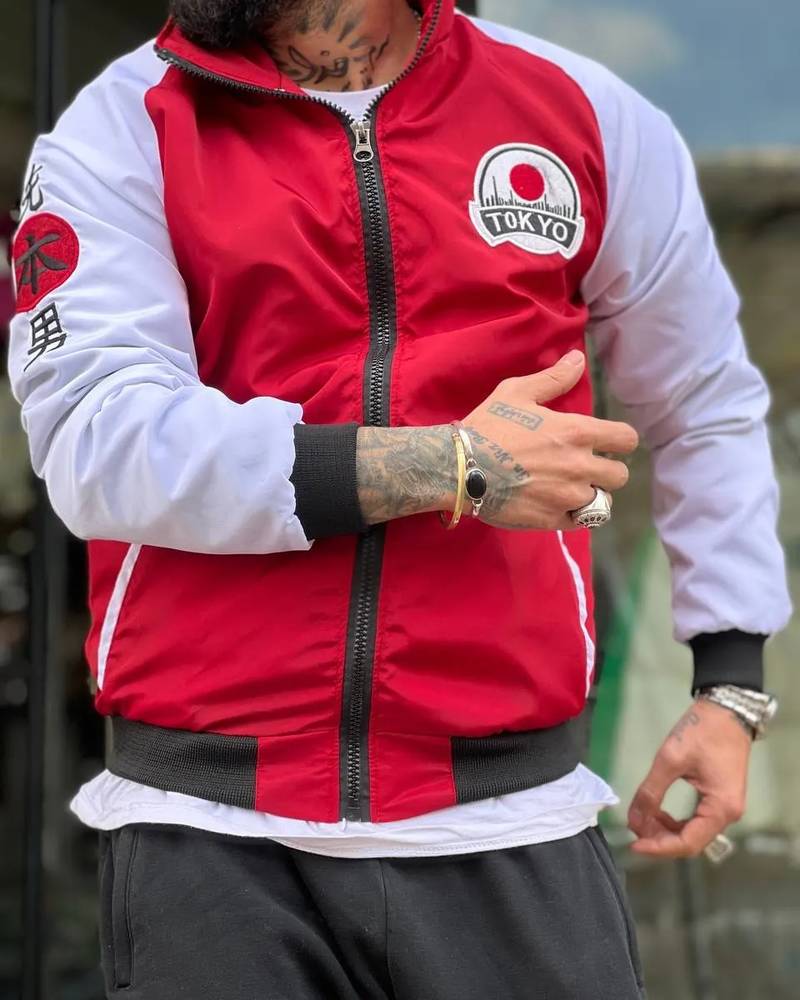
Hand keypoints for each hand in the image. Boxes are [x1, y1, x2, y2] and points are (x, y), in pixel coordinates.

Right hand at [462, 350, 638, 529]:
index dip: (619, 440)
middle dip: (606, 470)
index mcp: (577, 432)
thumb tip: (578, 357)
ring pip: (602, 502)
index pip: (626, 439)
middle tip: (585, 467)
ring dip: (591, 495)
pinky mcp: (552, 520)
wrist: (459, 468)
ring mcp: (567, 497)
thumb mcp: (517, 392)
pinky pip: (580, 521)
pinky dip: (574, 515)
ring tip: (571, 489)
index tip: (606, 442)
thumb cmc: (487, 426)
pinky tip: (558, 504)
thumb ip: (554, 378)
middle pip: (619, 476)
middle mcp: (579, 466)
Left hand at [627, 699, 752, 857]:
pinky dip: (675, 820)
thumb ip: (650, 792)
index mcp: (721, 808)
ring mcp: (725, 807)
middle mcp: (727, 814)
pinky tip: (656, 811)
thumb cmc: (701, 732)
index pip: (688, 843)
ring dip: (665, 830)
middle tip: (633, 829)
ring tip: (641, 818)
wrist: (725, 710)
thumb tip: (632, 819)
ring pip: (692, 832)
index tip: (633, 844)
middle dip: (660, 839)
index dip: (659, 848)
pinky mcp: (719, 799)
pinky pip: (696, 820)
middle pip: (691, 841)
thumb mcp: (670, 760)